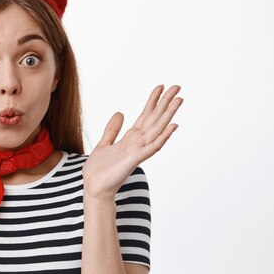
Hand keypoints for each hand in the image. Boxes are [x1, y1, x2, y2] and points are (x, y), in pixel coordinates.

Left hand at [82, 84, 182, 200]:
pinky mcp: (135, 159)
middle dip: (165, 103)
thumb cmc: (99, 170)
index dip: (152, 101)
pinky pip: (152, 147)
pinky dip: (163, 137)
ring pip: (157, 129)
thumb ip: (112, 129)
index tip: (161, 86)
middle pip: (155, 119)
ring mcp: (138, 150)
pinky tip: (172, 127)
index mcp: (131, 138)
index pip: (145, 115)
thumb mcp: (104, 143)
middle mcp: (138, 142)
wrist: (94, 187)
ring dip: (168, 115)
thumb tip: (120, 113)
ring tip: (179, 100)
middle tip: (178, 87)